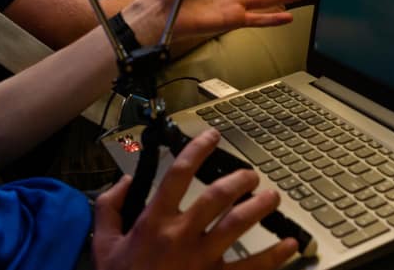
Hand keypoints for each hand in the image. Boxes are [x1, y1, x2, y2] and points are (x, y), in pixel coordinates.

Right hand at [92, 128, 297, 269]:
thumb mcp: (103, 245)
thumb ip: (110, 208)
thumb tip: (125, 181)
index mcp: (154, 222)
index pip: (178, 174)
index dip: (197, 150)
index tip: (212, 137)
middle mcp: (181, 236)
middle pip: (217, 196)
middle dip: (239, 179)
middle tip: (251, 174)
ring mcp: (202, 260)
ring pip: (238, 225)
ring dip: (260, 207)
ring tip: (272, 197)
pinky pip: (251, 268)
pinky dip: (275, 256)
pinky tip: (290, 245)